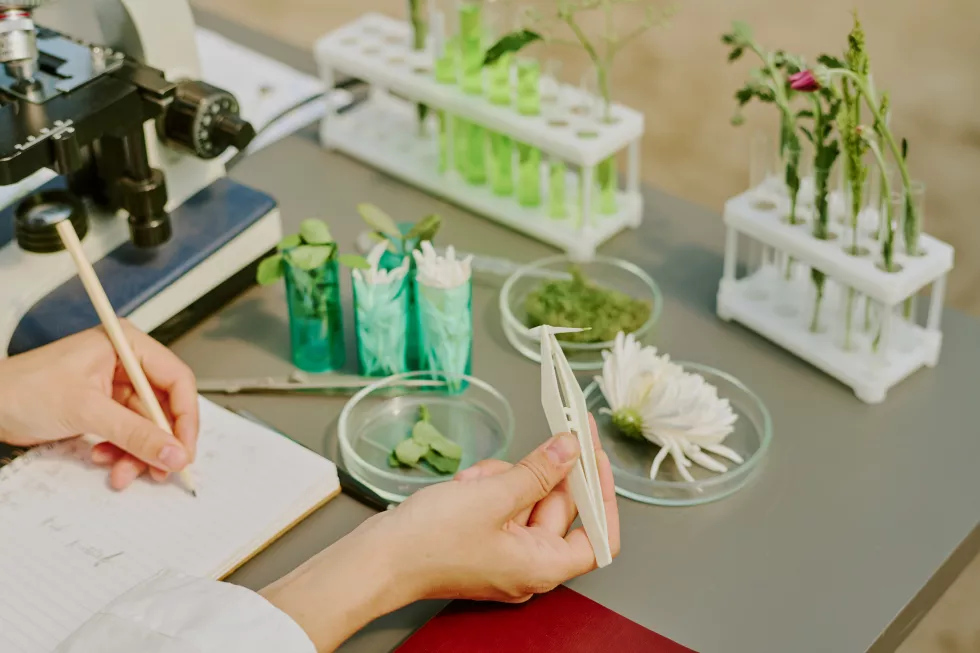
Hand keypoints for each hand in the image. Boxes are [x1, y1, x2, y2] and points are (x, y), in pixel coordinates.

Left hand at [0, 323, 197, 489]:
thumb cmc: (21, 389)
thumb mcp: (86, 410)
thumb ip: (135, 434)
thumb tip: (174, 453)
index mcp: (126, 345)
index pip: (176, 380)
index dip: (185, 417)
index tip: (184, 449)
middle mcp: (125, 363)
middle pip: (164, 407)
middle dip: (160, 442)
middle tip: (161, 469)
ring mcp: (114, 386)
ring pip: (147, 426)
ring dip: (139, 453)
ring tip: (123, 472)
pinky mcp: (103, 408)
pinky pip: (128, 434)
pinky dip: (122, 452)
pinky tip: (106, 461)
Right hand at [261, 416, 619, 652]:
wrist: (376, 559)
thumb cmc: (430, 543)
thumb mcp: (493, 497)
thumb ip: (539, 471)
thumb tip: (571, 449)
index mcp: (541, 566)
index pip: (598, 537)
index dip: (602, 495)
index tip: (595, 458)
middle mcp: (527, 564)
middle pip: (558, 510)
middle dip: (541, 475)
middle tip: (547, 438)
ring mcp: (502, 553)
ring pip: (524, 500)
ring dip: (505, 478)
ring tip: (477, 478)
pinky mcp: (480, 540)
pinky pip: (499, 505)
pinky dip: (487, 487)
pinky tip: (465, 483)